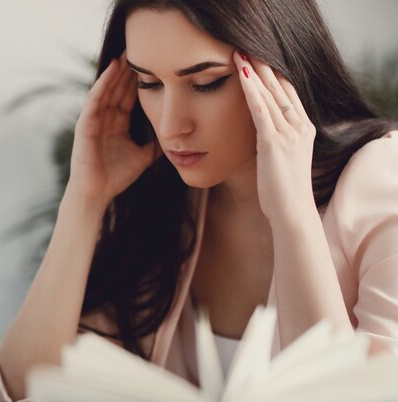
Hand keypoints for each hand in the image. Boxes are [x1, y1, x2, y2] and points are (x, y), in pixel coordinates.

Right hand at [66, 50, 159, 209]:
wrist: (98, 193)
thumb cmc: (116, 177)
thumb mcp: (143, 156)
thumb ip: (155, 145)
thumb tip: (175, 138)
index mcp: (118, 123)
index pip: (130, 96)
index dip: (140, 80)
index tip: (154, 64)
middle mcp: (106, 118)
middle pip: (118, 88)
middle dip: (128, 70)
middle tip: (141, 49)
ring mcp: (95, 120)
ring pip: (107, 89)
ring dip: (116, 71)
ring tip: (127, 53)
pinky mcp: (86, 124)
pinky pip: (95, 99)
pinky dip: (103, 84)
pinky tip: (111, 69)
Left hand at [233, 50, 316, 223]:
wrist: (292, 211)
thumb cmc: (283, 192)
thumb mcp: (281, 160)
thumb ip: (274, 143)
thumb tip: (261, 137)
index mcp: (303, 130)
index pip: (288, 94)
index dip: (273, 76)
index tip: (259, 60)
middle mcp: (300, 127)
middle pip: (280, 88)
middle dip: (263, 67)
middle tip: (247, 48)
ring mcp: (289, 133)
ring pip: (270, 94)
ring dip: (254, 72)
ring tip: (240, 54)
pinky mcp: (275, 142)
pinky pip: (261, 110)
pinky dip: (251, 91)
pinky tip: (241, 76)